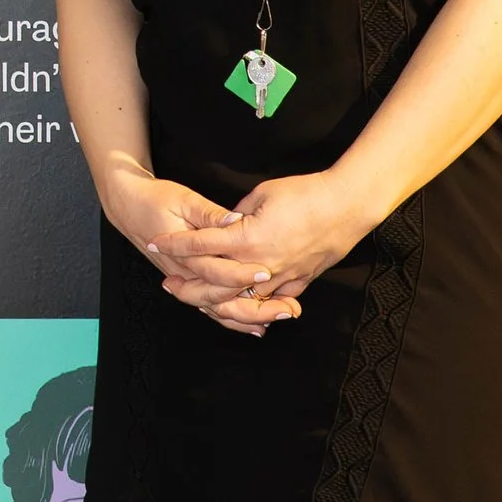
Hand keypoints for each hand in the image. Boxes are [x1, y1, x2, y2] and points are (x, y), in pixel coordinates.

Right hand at [97, 162, 285, 336]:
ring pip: (217, 309)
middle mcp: (184, 273)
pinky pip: (212, 308)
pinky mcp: (189, 283)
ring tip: (279, 317)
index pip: (215, 270)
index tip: (266, 272)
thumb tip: (233, 220)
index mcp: (182, 253)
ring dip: (248, 318)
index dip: (241, 273)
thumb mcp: (183, 199)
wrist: (128, 208)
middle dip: (256, 306)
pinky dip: (234, 319)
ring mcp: (186, 282)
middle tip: (286, 306)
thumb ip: (209, 214)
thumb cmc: (155, 200)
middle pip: (220, 299)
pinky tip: (256, 325)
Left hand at [155, 169, 374, 325]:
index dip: (175, 243)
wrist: (347, 206)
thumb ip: (236, 215)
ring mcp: (281, 277)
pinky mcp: (298, 281)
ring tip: (196, 299)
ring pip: (240, 301)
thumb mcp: (262, 194)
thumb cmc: (305, 193)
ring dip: (215, 302)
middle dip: (187, 285)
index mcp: (248, 238)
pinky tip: (235, 306)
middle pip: (214, 284)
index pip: (201, 245)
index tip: (154, 242)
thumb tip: (221, 224)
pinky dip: (249, 308)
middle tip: (168, 283)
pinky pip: (268, 302)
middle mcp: (261, 264)